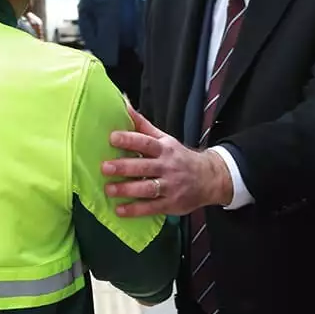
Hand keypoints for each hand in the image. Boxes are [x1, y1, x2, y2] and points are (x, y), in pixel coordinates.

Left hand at [103, 108, 232, 216]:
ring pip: (147, 188)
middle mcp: (168, 167)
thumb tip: (123, 103)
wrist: (209, 178)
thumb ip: (142, 125)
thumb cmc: (179, 157)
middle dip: (124, 167)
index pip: (146, 142)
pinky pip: (152, 207)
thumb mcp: (165, 139)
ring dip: (127, 190)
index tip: (112, 137)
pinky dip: (135, 210)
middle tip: (104, 167)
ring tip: (109, 189)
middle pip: (144, 166)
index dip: (130, 139)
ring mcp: (170, 186)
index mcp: (165, 149)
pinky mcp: (171, 204)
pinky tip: (120, 210)